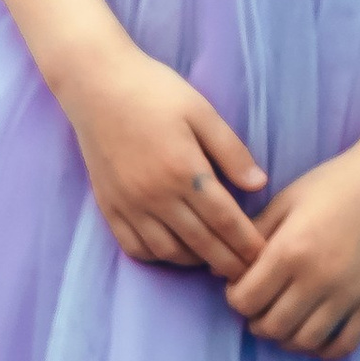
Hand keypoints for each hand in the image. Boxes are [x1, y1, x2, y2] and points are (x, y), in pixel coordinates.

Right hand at [61, 44, 266, 276]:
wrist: (96, 86)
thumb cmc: (155, 92)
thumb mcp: (201, 112)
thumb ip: (231, 151)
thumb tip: (259, 184)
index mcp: (185, 172)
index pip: (225, 221)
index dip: (247, 244)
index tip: (263, 256)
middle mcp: (156, 197)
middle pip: (201, 244)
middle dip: (228, 262)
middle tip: (246, 274)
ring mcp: (130, 205)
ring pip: (169, 252)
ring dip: (194, 262)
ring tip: (212, 261)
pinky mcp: (110, 207)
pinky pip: (136, 247)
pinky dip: (158, 256)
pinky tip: (174, 251)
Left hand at [225, 140, 359, 358]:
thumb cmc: (334, 184)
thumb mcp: (285, 201)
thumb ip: (252, 236)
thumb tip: (219, 273)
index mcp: (291, 250)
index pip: (244, 301)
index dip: (236, 298)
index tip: (243, 286)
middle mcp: (319, 277)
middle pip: (270, 326)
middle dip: (257, 320)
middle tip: (261, 304)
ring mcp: (349, 293)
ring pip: (303, 342)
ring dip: (286, 336)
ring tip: (285, 318)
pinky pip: (343, 345)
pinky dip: (323, 349)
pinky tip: (315, 333)